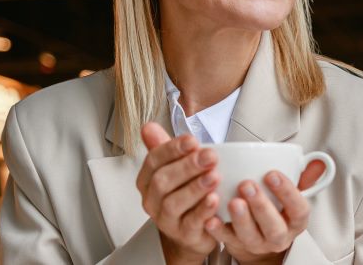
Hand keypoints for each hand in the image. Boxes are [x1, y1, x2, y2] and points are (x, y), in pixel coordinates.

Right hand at [137, 123, 220, 264]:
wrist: (193, 230)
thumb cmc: (185, 194)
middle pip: (163, 181)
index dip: (172, 149)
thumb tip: (148, 126)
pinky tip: (215, 200)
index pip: (154, 160)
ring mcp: (166, 220)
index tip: (193, 141)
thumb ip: (165, 148)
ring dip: (195, 188)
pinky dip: (203, 211)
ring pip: (173, 203)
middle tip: (210, 156)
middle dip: (187, 167)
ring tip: (214, 176)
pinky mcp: (183, 235)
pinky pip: (191, 223)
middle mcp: (152, 201)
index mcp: (147, 180)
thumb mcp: (175, 168)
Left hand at [204, 161, 326, 263]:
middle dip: (261, 206)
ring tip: (232, 201)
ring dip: (241, 219)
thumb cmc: (278, 210)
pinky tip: (211, 218)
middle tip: (247, 184)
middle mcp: (279, 236)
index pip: (299, 209)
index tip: (273, 174)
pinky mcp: (236, 246)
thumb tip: (318, 162)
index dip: (288, 193)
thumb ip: (304, 177)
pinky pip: (227, 240)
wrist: (260, 238)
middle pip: (274, 227)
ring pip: (250, 236)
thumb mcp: (293, 195)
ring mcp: (257, 243)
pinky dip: (218, 230)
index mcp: (296, 221)